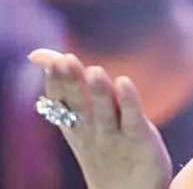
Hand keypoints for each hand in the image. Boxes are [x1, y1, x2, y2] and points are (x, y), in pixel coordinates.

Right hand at [28, 48, 171, 188]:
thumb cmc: (105, 151)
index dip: (56, 81)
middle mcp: (92, 130)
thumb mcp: (81, 120)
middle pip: (79, 104)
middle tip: (64, 60)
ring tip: (94, 71)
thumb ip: (69, 88)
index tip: (52, 60)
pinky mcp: (139, 139)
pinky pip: (132, 119)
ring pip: (104, 112)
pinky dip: (128, 101)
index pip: (61, 101)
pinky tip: (124, 83)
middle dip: (71, 83)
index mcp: (76, 126)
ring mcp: (115, 136)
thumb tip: (38, 55)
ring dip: (99, 92)